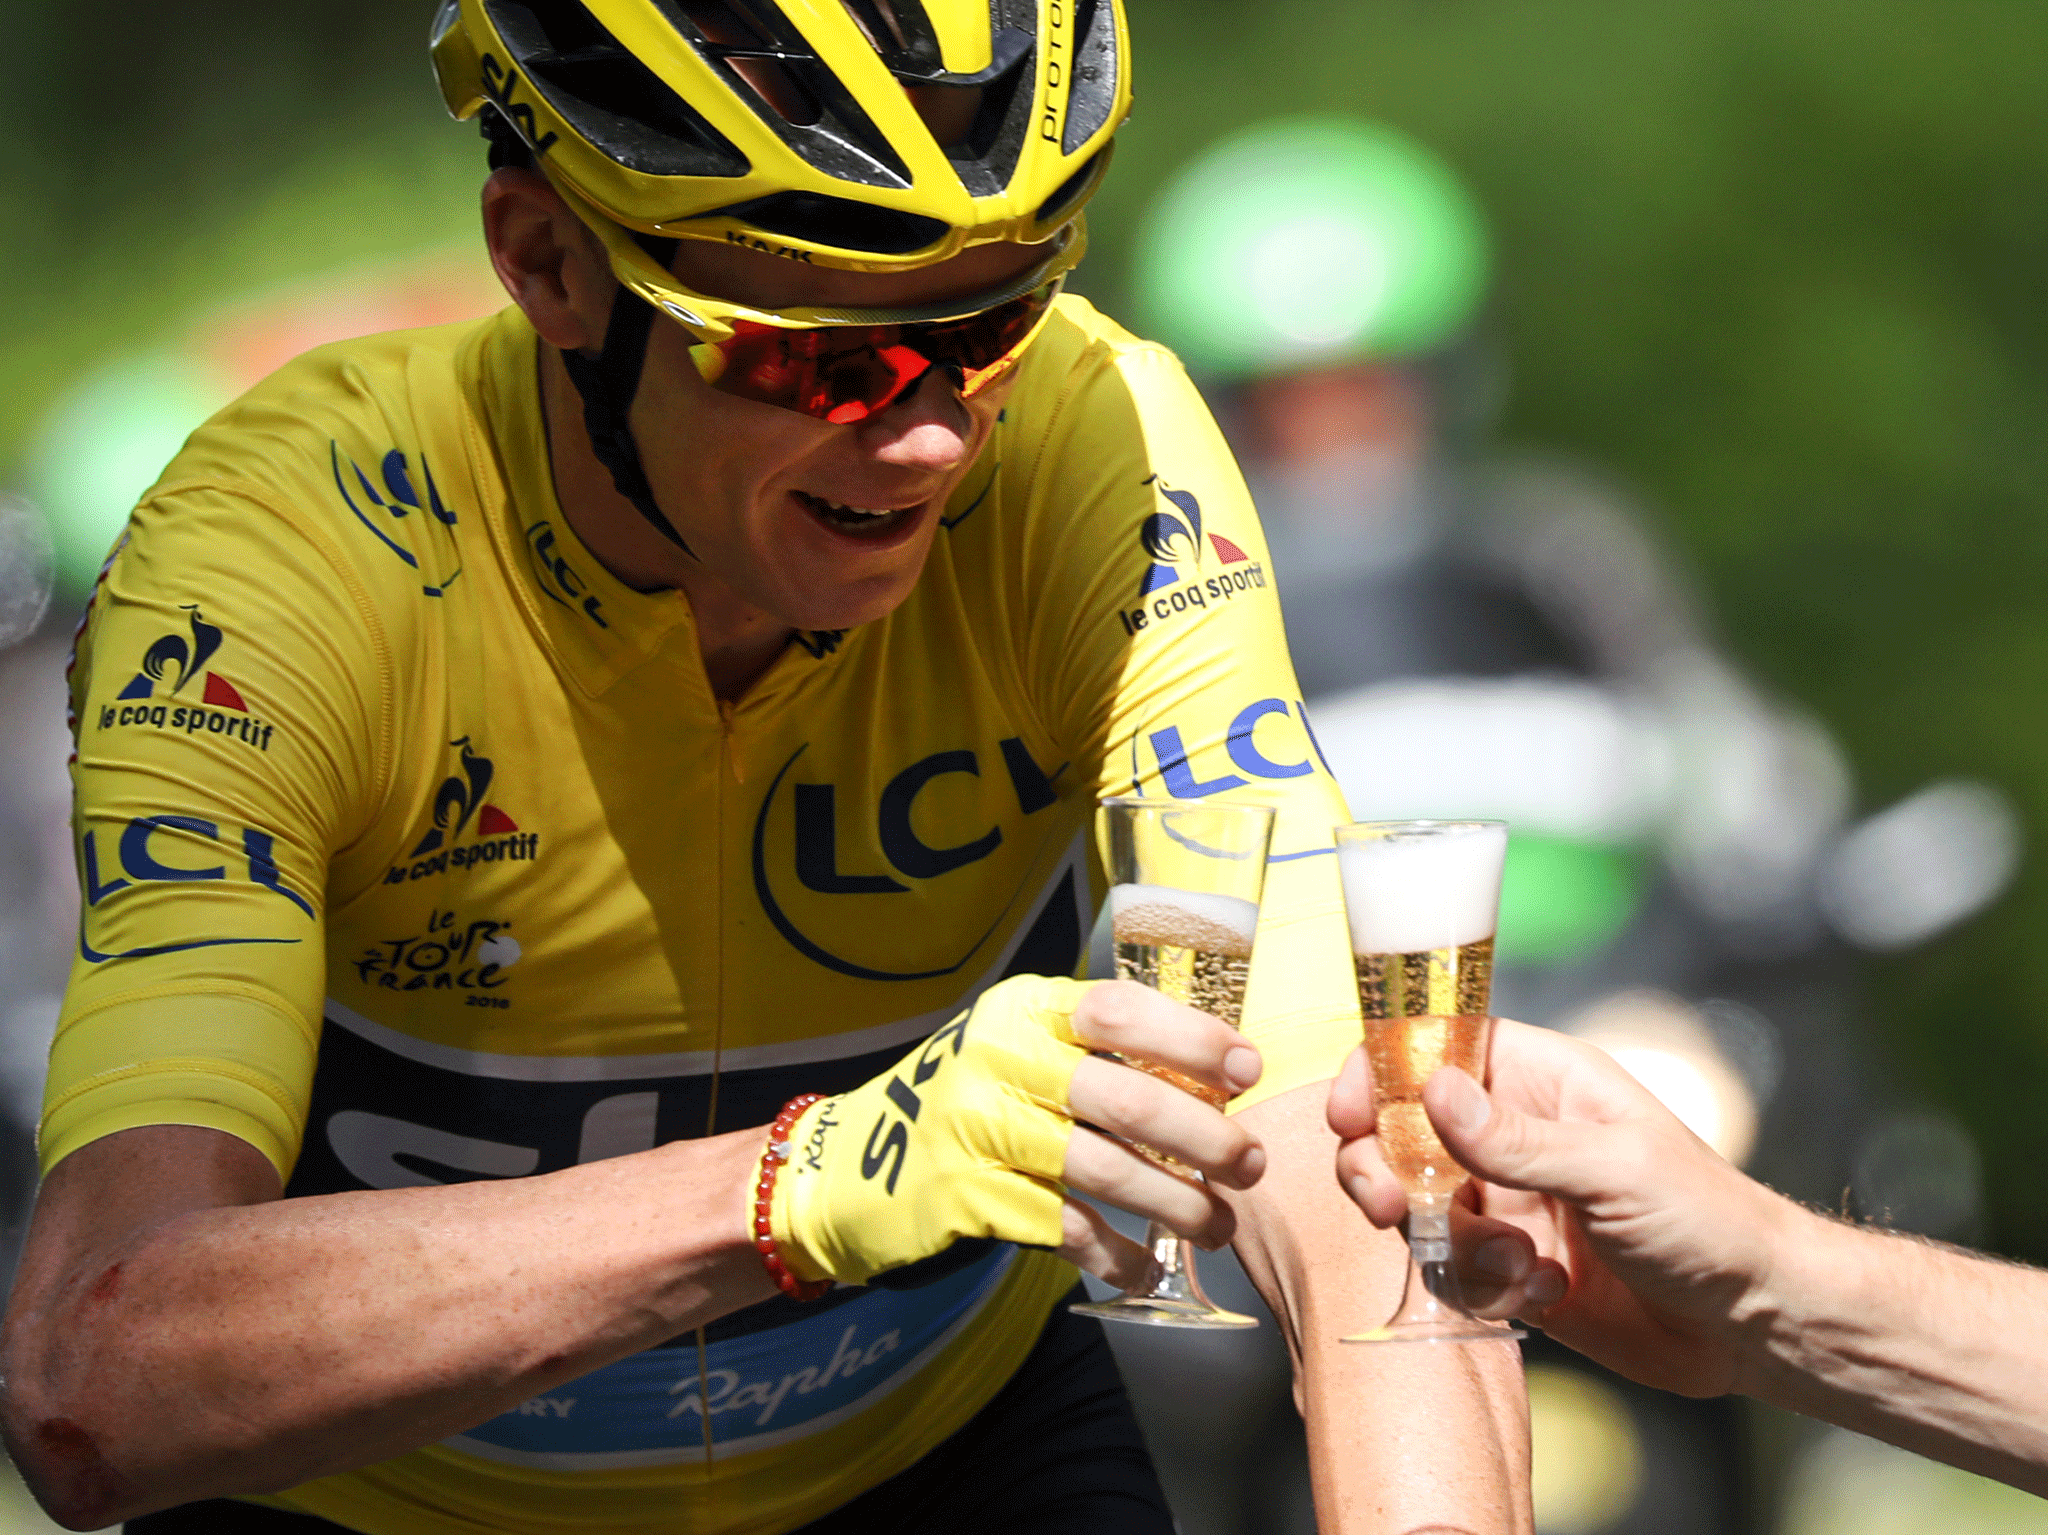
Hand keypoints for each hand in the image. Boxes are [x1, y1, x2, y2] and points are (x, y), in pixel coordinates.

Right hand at [771, 974, 1264, 1286]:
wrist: (850, 1166)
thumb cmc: (966, 1103)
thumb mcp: (1019, 1049)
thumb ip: (1095, 1054)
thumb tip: (1213, 1080)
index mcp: (1023, 1009)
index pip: (1119, 1010)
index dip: (1193, 1040)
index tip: (1248, 1071)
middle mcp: (999, 1059)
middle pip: (1127, 1100)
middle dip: (1205, 1138)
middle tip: (1251, 1164)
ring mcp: (979, 1128)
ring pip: (1104, 1170)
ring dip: (1176, 1203)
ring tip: (1216, 1224)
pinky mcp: (968, 1196)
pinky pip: (1065, 1228)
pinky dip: (1115, 1254)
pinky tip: (1146, 1268)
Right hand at [1328, 1019, 1802, 1397]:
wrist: (1754, 1324)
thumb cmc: (1709, 1220)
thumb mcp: (1613, 1169)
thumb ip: (1516, 1138)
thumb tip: (1431, 1090)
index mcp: (1541, 1080)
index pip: (1434, 1046)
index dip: (1380, 1069)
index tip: (1347, 1110)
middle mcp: (1514, 1135)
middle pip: (1401, 1128)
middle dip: (1380, 1166)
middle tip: (1384, 1204)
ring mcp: (1508, 1201)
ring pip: (1415, 1205)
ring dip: (1442, 1239)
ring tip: (1509, 1262)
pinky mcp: (1509, 1266)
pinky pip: (1450, 1270)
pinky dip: (1478, 1287)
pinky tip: (1540, 1293)